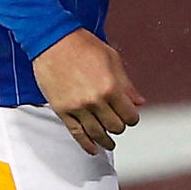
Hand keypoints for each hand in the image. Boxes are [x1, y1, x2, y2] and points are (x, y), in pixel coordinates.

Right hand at [32, 28, 141, 155]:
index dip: (132, 118)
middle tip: (118, 123)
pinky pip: (77, 133)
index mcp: (110, 87)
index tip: (130, 116)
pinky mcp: (62, 110)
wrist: (52, 40)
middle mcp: (95, 100)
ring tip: (109, 142)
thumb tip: (139, 102)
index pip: (130, 116)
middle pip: (115, 127)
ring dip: (106, 140)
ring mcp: (77, 107)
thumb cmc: (81, 45)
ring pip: (97, 134)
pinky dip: (86, 144)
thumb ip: (126, 84)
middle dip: (119, 126)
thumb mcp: (112, 59)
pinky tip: (92, 149)